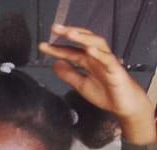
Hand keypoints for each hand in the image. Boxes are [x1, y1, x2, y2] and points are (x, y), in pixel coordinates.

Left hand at [41, 24, 156, 144]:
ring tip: (69, 34)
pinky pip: (108, 59)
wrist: (123, 106)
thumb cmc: (105, 93)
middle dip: (69, 33)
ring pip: (97, 44)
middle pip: (84, 40)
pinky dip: (98, 53)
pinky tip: (89, 50)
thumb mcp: (81, 85)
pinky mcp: (116, 70)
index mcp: (88, 61)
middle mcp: (97, 57)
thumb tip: (54, 64)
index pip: (71, 51)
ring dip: (83, 38)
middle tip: (54, 28)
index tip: (42, 46)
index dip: (56, 48)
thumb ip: (69, 74)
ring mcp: (107, 62)